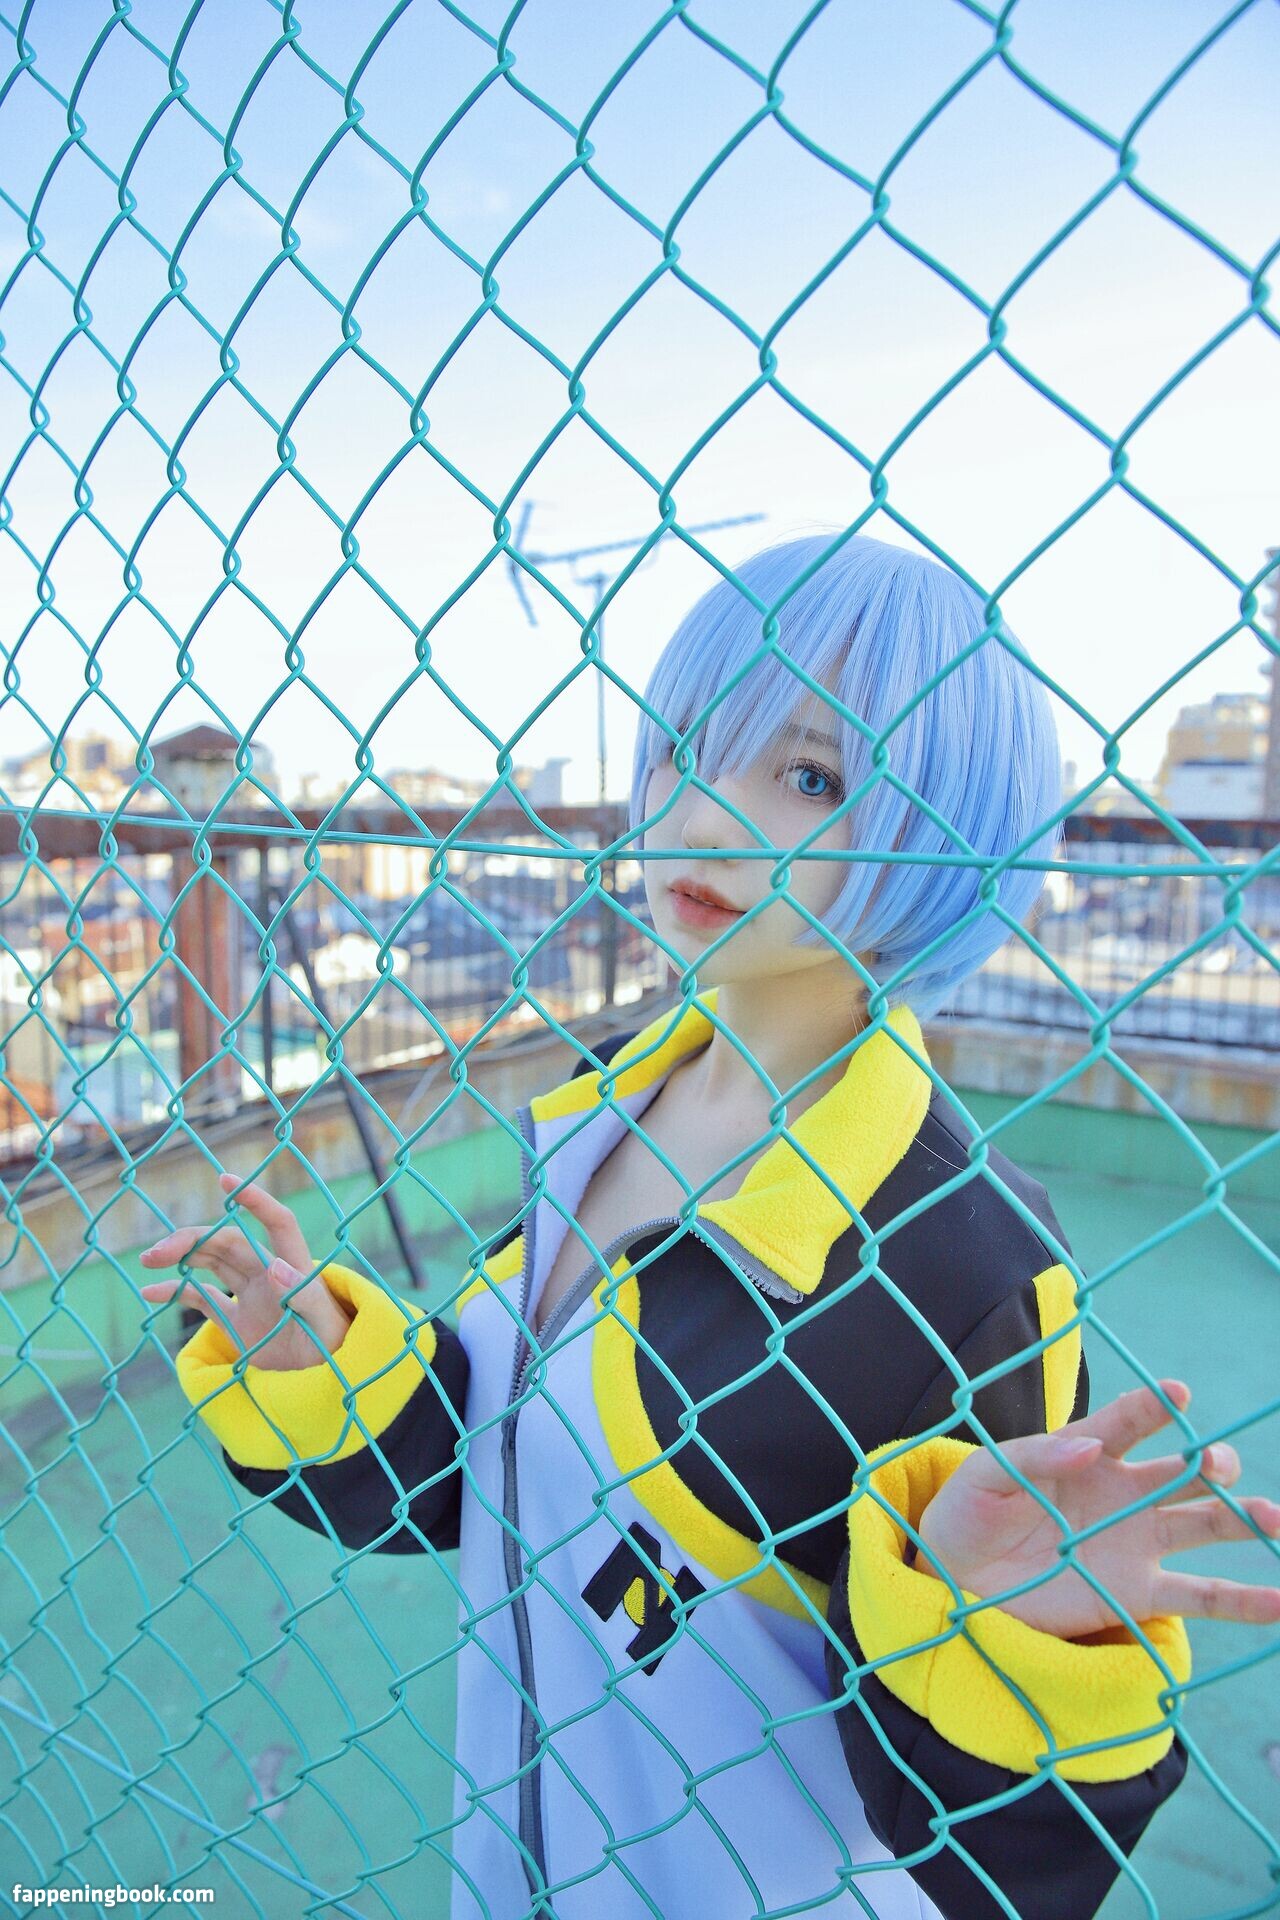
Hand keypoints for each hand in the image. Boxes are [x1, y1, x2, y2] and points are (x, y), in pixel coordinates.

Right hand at [138, 1171, 352, 1371]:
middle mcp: (269, 1274)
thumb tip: (275, 1268)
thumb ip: (303, 1297)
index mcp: (295, 1268)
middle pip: (228, 1242)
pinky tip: (150, 1291)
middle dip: (192, 1239)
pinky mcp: (237, 1321)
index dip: (255, 1200)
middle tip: (156, 1253)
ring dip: (181, 1256)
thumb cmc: (333, 1348)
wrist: (325, 1380)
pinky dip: (176, 1293)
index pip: (277, 1223)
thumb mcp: (324, 1325)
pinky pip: (202, 1299)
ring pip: (211, 1262)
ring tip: (149, 1260)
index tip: (226, 1181)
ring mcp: (251, 1295)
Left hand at [915, 1380, 1279, 1638]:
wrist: (956, 1577)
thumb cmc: (969, 1511)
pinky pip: (1200, 1596)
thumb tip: (1089, 1447)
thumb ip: (1034, 1455)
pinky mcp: (1137, 1592)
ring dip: (1243, 1520)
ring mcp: (1136, 1542)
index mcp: (1087, 1451)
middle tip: (1219, 1465)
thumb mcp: (985, 1474)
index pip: (1127, 1421)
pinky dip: (1245, 1602)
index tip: (1177, 1393)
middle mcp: (1124, 1492)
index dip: (1153, 1405)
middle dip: (1211, 1462)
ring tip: (1274, 1517)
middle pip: (1182, 1471)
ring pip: (1203, 1526)